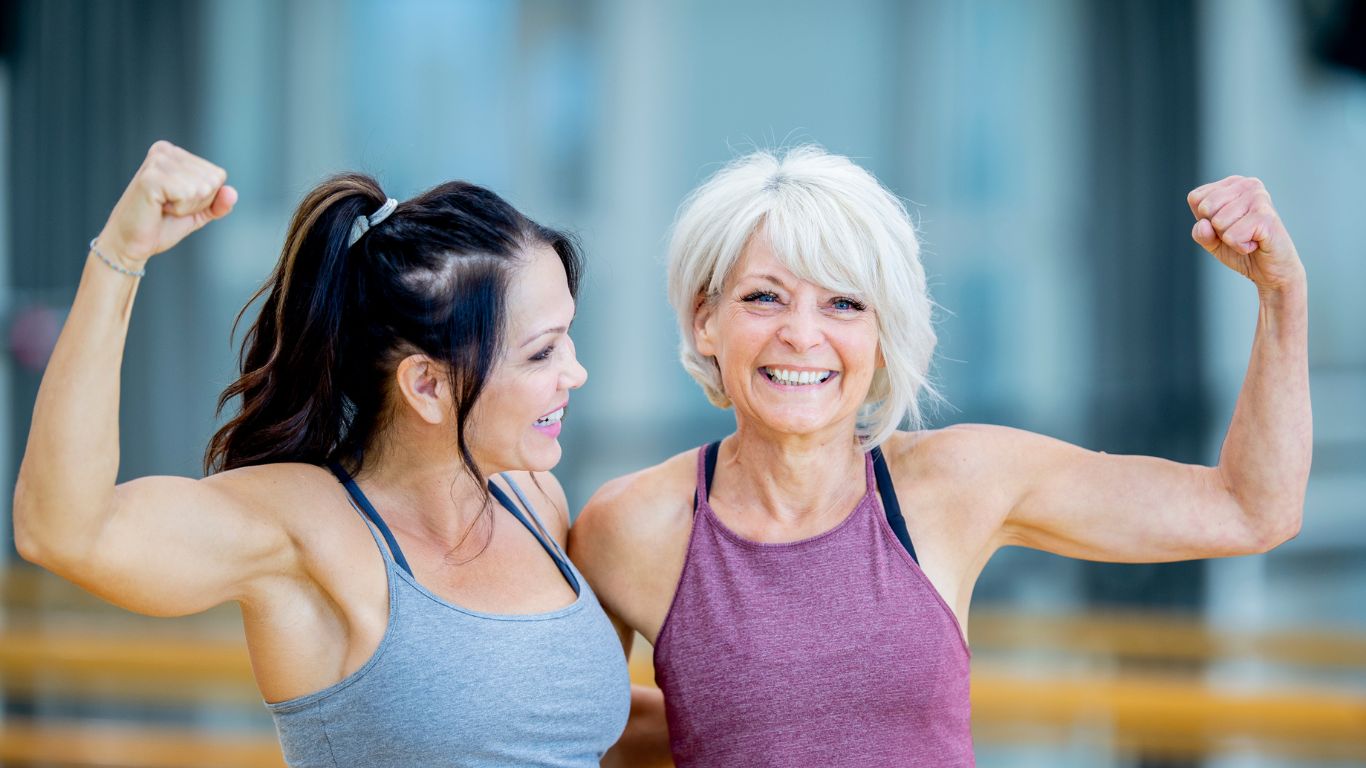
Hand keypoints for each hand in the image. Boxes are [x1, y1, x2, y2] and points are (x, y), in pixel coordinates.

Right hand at [95, 141, 236, 267]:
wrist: (130, 244)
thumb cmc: (161, 225)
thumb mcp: (198, 213)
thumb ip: (219, 203)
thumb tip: (233, 193)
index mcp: (176, 154)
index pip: (218, 175)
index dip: (205, 199)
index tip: (178, 203)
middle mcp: (166, 151)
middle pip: (213, 180)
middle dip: (197, 203)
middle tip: (169, 208)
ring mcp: (157, 161)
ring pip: (202, 188)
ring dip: (187, 207)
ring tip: (163, 208)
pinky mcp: (151, 176)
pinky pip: (187, 194)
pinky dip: (179, 209)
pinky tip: (158, 208)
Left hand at [1187, 176, 1303, 293]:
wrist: (1272, 270)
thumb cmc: (1241, 249)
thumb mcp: (1212, 241)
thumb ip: (1200, 233)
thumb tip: (1204, 224)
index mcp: (1232, 184)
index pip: (1195, 198)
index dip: (1204, 220)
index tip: (1226, 225)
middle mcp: (1248, 184)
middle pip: (1205, 208)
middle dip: (1217, 230)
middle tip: (1239, 233)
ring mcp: (1259, 197)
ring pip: (1218, 222)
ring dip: (1230, 239)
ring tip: (1249, 237)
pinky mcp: (1265, 215)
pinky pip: (1232, 236)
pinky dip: (1240, 247)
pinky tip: (1256, 243)